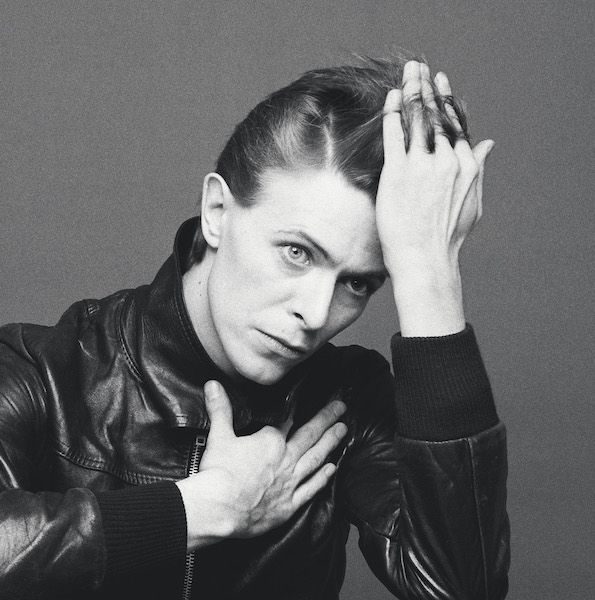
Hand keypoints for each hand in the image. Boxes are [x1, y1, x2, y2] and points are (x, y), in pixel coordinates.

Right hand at [176, 380, 346, 550]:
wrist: (218, 509)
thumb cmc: (218, 473)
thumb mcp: (219, 436)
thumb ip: (220, 409)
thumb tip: (213, 384)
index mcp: (270, 441)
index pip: (288, 421)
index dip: (299, 410)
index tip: (312, 400)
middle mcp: (286, 459)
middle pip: (310, 435)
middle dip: (327, 419)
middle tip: (341, 407)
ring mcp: (290, 482)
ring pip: (316, 458)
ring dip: (331, 443)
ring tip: (344, 431)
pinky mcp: (289, 504)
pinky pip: (311, 488)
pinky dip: (323, 478)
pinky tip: (332, 469)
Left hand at [376, 61, 493, 335]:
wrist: (425, 258)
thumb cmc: (446, 236)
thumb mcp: (472, 201)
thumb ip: (479, 168)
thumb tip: (489, 144)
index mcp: (467, 166)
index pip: (456, 124)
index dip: (447, 102)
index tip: (440, 84)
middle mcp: (448, 160)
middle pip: (438, 115)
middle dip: (429, 88)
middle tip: (420, 68)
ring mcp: (423, 165)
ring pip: (418, 118)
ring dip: (412, 91)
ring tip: (408, 73)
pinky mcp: (398, 172)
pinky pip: (395, 134)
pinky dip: (393, 112)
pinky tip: (391, 98)